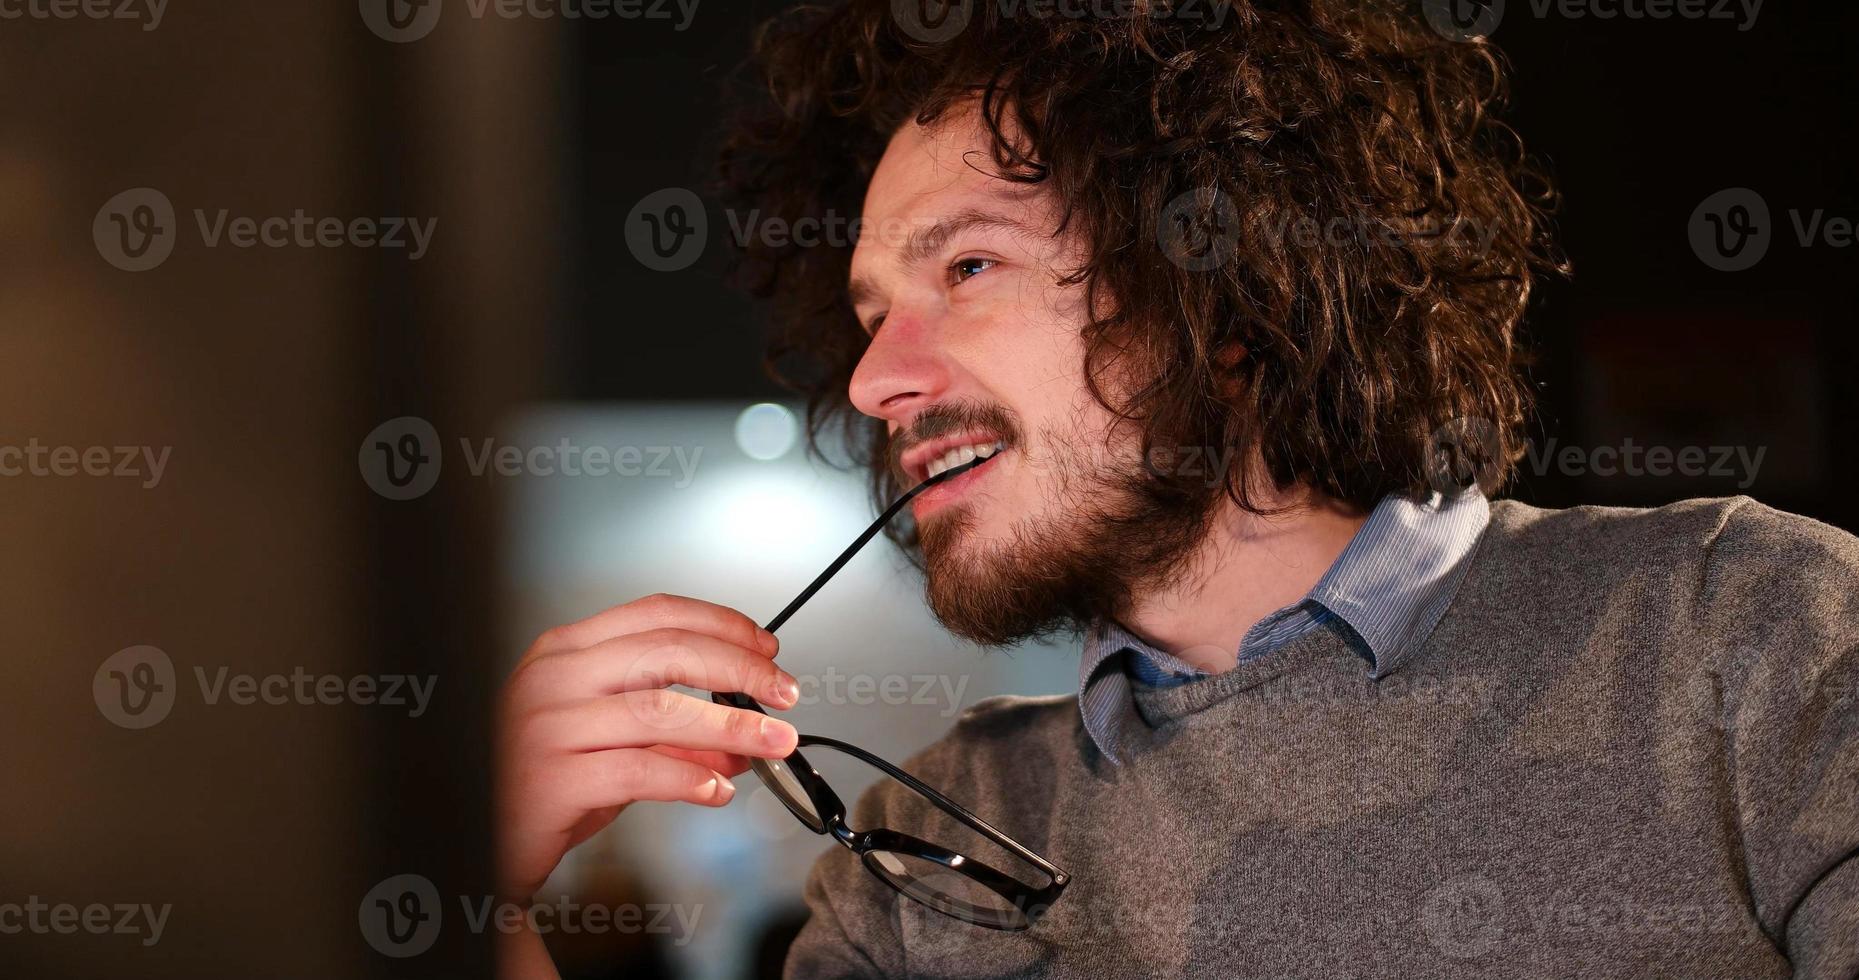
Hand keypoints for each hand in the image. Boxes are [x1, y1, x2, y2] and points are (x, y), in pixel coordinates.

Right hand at [495, 593, 800, 900]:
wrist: (477, 838)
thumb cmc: (537, 780)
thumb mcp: (610, 742)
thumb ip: (674, 732)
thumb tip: (745, 733)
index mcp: (565, 651)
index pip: (656, 614)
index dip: (721, 625)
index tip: (766, 648)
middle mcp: (553, 678)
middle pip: (667, 652)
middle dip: (739, 670)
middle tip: (784, 693)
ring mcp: (548, 726)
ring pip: (661, 711)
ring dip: (731, 727)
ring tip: (772, 743)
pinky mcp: (551, 779)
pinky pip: (639, 770)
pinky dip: (689, 779)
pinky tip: (718, 790)